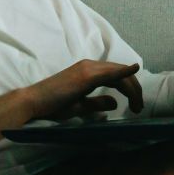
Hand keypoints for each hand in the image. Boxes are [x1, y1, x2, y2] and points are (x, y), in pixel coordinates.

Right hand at [25, 60, 143, 123]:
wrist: (33, 102)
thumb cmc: (53, 105)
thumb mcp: (80, 105)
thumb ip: (97, 102)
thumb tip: (115, 102)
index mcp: (89, 72)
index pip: (117, 77)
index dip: (130, 90)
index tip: (136, 105)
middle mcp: (90, 66)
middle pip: (122, 75)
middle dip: (135, 91)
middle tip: (140, 108)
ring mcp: (88, 69)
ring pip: (119, 75)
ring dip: (132, 90)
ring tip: (138, 106)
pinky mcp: (85, 75)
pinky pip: (110, 72)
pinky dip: (123, 70)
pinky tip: (134, 70)